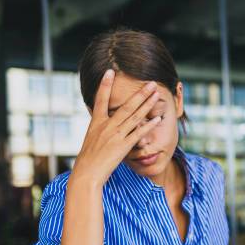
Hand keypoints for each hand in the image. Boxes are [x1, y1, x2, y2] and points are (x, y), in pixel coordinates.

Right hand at [71, 69, 162, 186]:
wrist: (87, 173)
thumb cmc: (89, 159)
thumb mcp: (91, 139)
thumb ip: (99, 128)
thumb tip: (102, 121)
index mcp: (96, 122)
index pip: (100, 99)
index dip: (105, 85)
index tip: (110, 72)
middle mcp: (106, 126)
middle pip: (126, 106)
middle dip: (140, 93)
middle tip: (151, 83)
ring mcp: (116, 135)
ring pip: (134, 116)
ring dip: (147, 104)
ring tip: (156, 94)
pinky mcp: (123, 146)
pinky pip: (138, 133)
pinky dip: (148, 126)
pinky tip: (158, 119)